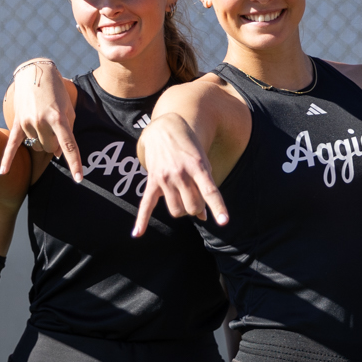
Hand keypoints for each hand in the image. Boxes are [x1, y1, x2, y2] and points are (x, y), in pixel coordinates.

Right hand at [0, 61, 81, 180]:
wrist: (35, 73)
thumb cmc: (57, 91)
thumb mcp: (68, 109)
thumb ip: (68, 133)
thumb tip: (58, 154)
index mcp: (58, 118)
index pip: (68, 145)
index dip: (75, 163)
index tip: (79, 179)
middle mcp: (42, 121)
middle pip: (50, 148)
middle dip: (55, 143)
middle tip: (55, 128)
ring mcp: (28, 122)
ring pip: (36, 146)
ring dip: (41, 140)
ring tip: (43, 122)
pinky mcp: (17, 122)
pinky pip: (12, 145)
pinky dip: (7, 159)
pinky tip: (2, 172)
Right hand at [131, 118, 227, 236]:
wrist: (165, 128)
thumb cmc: (189, 147)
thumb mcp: (202, 162)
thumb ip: (205, 189)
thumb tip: (203, 218)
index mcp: (197, 166)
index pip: (210, 191)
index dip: (218, 207)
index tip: (224, 221)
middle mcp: (181, 173)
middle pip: (192, 206)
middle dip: (197, 208)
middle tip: (196, 197)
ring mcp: (165, 177)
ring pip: (176, 210)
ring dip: (182, 210)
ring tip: (183, 199)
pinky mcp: (152, 180)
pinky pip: (146, 204)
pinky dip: (142, 220)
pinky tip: (138, 233)